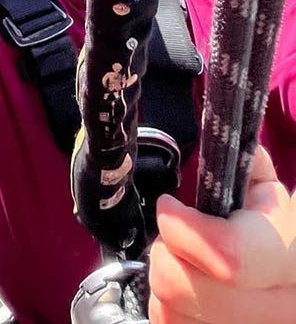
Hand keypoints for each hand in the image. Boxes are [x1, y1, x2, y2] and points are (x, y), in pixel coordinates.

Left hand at [148, 147, 295, 322]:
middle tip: (176, 233)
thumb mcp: (268, 190)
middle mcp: (275, 310)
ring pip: (167, 309)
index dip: (184, 228)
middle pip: (180, 286)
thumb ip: (243, 164)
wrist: (292, 278)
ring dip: (163, 279)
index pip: (226, 256)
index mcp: (289, 261)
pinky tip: (190, 291)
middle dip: (166, 250)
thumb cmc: (280, 230)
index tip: (170, 205)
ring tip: (186, 262)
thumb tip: (219, 141)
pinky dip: (168, 307)